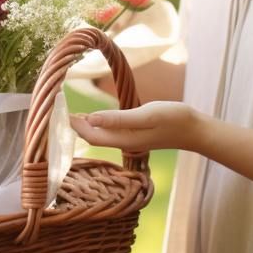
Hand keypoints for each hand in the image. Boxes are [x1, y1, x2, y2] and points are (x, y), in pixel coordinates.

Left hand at [69, 101, 198, 153]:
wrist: (195, 129)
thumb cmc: (173, 119)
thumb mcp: (145, 115)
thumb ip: (118, 119)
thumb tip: (91, 119)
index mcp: (123, 139)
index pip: (90, 135)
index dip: (73, 125)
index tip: (59, 111)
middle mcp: (123, 141)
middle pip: (92, 136)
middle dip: (74, 126)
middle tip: (58, 110)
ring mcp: (129, 138)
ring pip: (100, 134)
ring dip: (84, 125)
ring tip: (69, 112)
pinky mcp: (135, 133)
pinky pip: (110, 131)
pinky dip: (97, 123)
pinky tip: (92, 116)